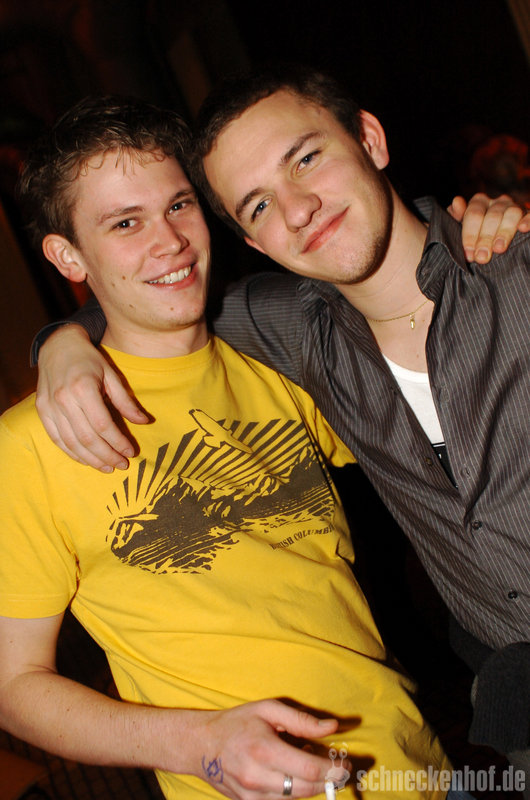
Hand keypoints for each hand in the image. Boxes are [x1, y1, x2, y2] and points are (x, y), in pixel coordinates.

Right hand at [36, 325, 147, 471]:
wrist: (58, 346)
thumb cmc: (89, 360)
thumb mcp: (111, 375)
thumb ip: (126, 401)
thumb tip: (144, 422)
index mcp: (83, 388)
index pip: (103, 425)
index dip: (118, 442)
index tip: (130, 452)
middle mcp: (64, 399)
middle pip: (87, 438)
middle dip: (107, 455)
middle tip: (121, 465)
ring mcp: (50, 406)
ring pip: (71, 442)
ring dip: (91, 459)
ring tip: (108, 467)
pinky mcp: (42, 411)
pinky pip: (57, 438)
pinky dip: (72, 453)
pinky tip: (87, 460)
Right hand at [194, 700, 343, 799]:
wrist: (201, 745)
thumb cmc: (238, 723)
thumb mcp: (268, 710)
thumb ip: (301, 720)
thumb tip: (332, 726)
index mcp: (264, 750)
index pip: (309, 770)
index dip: (333, 770)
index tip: (346, 765)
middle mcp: (257, 777)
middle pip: (306, 789)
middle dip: (329, 781)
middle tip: (339, 769)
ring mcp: (252, 796)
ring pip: (296, 799)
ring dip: (312, 786)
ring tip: (309, 765)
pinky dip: (294, 792)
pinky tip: (291, 775)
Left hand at [448, 192, 529, 262]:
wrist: (493, 240)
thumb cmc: (475, 235)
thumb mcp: (462, 226)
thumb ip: (457, 217)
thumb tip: (456, 202)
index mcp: (479, 202)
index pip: (474, 214)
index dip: (470, 234)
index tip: (469, 254)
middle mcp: (497, 202)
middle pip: (492, 216)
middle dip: (485, 238)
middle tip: (481, 258)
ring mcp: (514, 207)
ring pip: (512, 213)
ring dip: (504, 232)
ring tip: (499, 249)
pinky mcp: (527, 214)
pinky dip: (527, 220)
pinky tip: (523, 229)